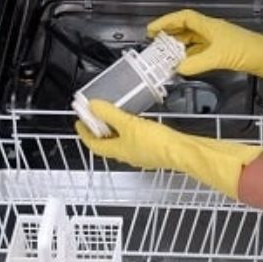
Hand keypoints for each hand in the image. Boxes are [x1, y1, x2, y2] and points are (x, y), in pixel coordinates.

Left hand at [74, 100, 262, 198]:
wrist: (183, 151)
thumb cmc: (158, 143)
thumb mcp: (129, 124)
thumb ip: (110, 114)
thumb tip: (93, 106)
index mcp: (118, 151)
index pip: (94, 145)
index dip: (84, 133)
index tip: (79, 122)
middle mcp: (128, 155)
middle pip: (107, 144)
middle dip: (99, 130)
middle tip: (96, 116)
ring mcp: (141, 154)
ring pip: (122, 141)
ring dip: (115, 130)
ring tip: (113, 115)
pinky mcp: (154, 150)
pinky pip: (136, 139)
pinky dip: (130, 130)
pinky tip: (136, 121)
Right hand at [148, 9, 262, 96]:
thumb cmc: (247, 52)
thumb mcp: (218, 57)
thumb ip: (196, 63)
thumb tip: (177, 69)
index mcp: (210, 25)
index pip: (184, 18)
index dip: (166, 21)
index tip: (151, 30)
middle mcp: (213, 30)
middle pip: (187, 28)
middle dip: (170, 34)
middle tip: (154, 44)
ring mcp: (219, 40)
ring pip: (194, 41)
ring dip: (179, 47)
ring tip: (165, 57)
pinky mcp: (225, 52)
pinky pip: (201, 51)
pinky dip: (191, 57)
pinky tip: (185, 66)